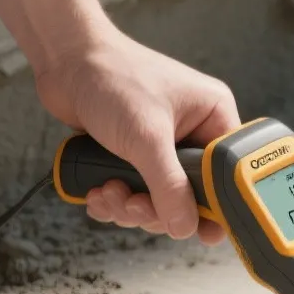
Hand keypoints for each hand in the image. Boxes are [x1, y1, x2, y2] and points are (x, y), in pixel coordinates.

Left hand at [35, 27, 240, 242]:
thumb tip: (185, 227)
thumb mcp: (146, 136)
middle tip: (134, 204)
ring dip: (130, 206)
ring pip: (158, 200)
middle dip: (157, 208)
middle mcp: (192, 132)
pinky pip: (134, 193)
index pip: (229, 174)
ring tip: (108, 191)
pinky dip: (114, 201)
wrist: (64, 61)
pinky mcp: (133, 155)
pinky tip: (98, 192)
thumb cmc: (112, 77)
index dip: (215, 205)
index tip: (200, 232)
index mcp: (213, 117)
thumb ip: (169, 185)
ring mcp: (161, 146)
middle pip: (191, 195)